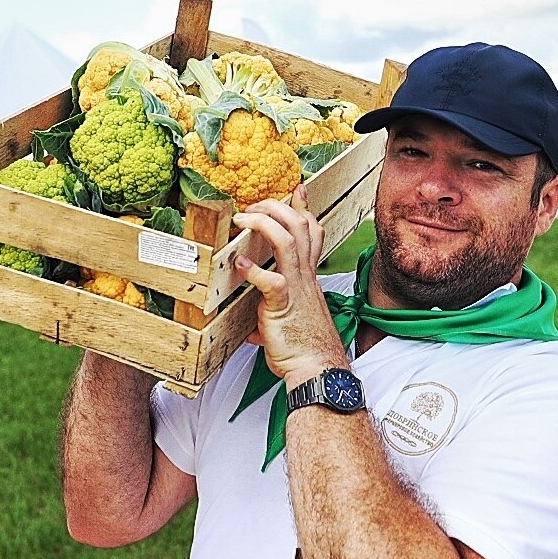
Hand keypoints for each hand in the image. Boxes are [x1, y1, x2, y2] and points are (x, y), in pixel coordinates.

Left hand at [232, 185, 348, 385]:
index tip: (296, 190)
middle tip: (255, 203)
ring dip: (263, 224)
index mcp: (308, 277)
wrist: (317, 368)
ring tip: (243, 218)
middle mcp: (305, 276)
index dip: (303, 208)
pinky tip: (240, 264)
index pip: (312, 232)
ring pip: (287, 241)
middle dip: (276, 207)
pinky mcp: (284, 305)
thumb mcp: (291, 324)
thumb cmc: (305, 348)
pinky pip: (271, 281)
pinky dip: (253, 270)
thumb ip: (273, 317)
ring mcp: (297, 288)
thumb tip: (255, 328)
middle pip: (300, 225)